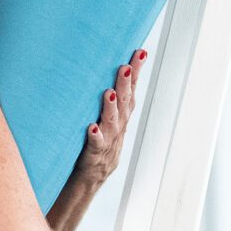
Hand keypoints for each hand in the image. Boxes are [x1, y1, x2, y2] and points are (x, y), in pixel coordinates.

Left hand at [73, 50, 142, 188]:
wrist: (90, 178)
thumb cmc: (95, 144)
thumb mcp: (106, 120)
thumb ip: (109, 100)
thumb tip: (106, 70)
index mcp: (121, 117)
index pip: (130, 91)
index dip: (136, 72)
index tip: (140, 52)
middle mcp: (117, 128)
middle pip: (124, 103)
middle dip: (126, 84)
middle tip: (126, 66)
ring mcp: (108, 142)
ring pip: (112, 123)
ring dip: (111, 107)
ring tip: (108, 92)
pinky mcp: (95, 156)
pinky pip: (96, 146)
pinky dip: (96, 136)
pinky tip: (92, 127)